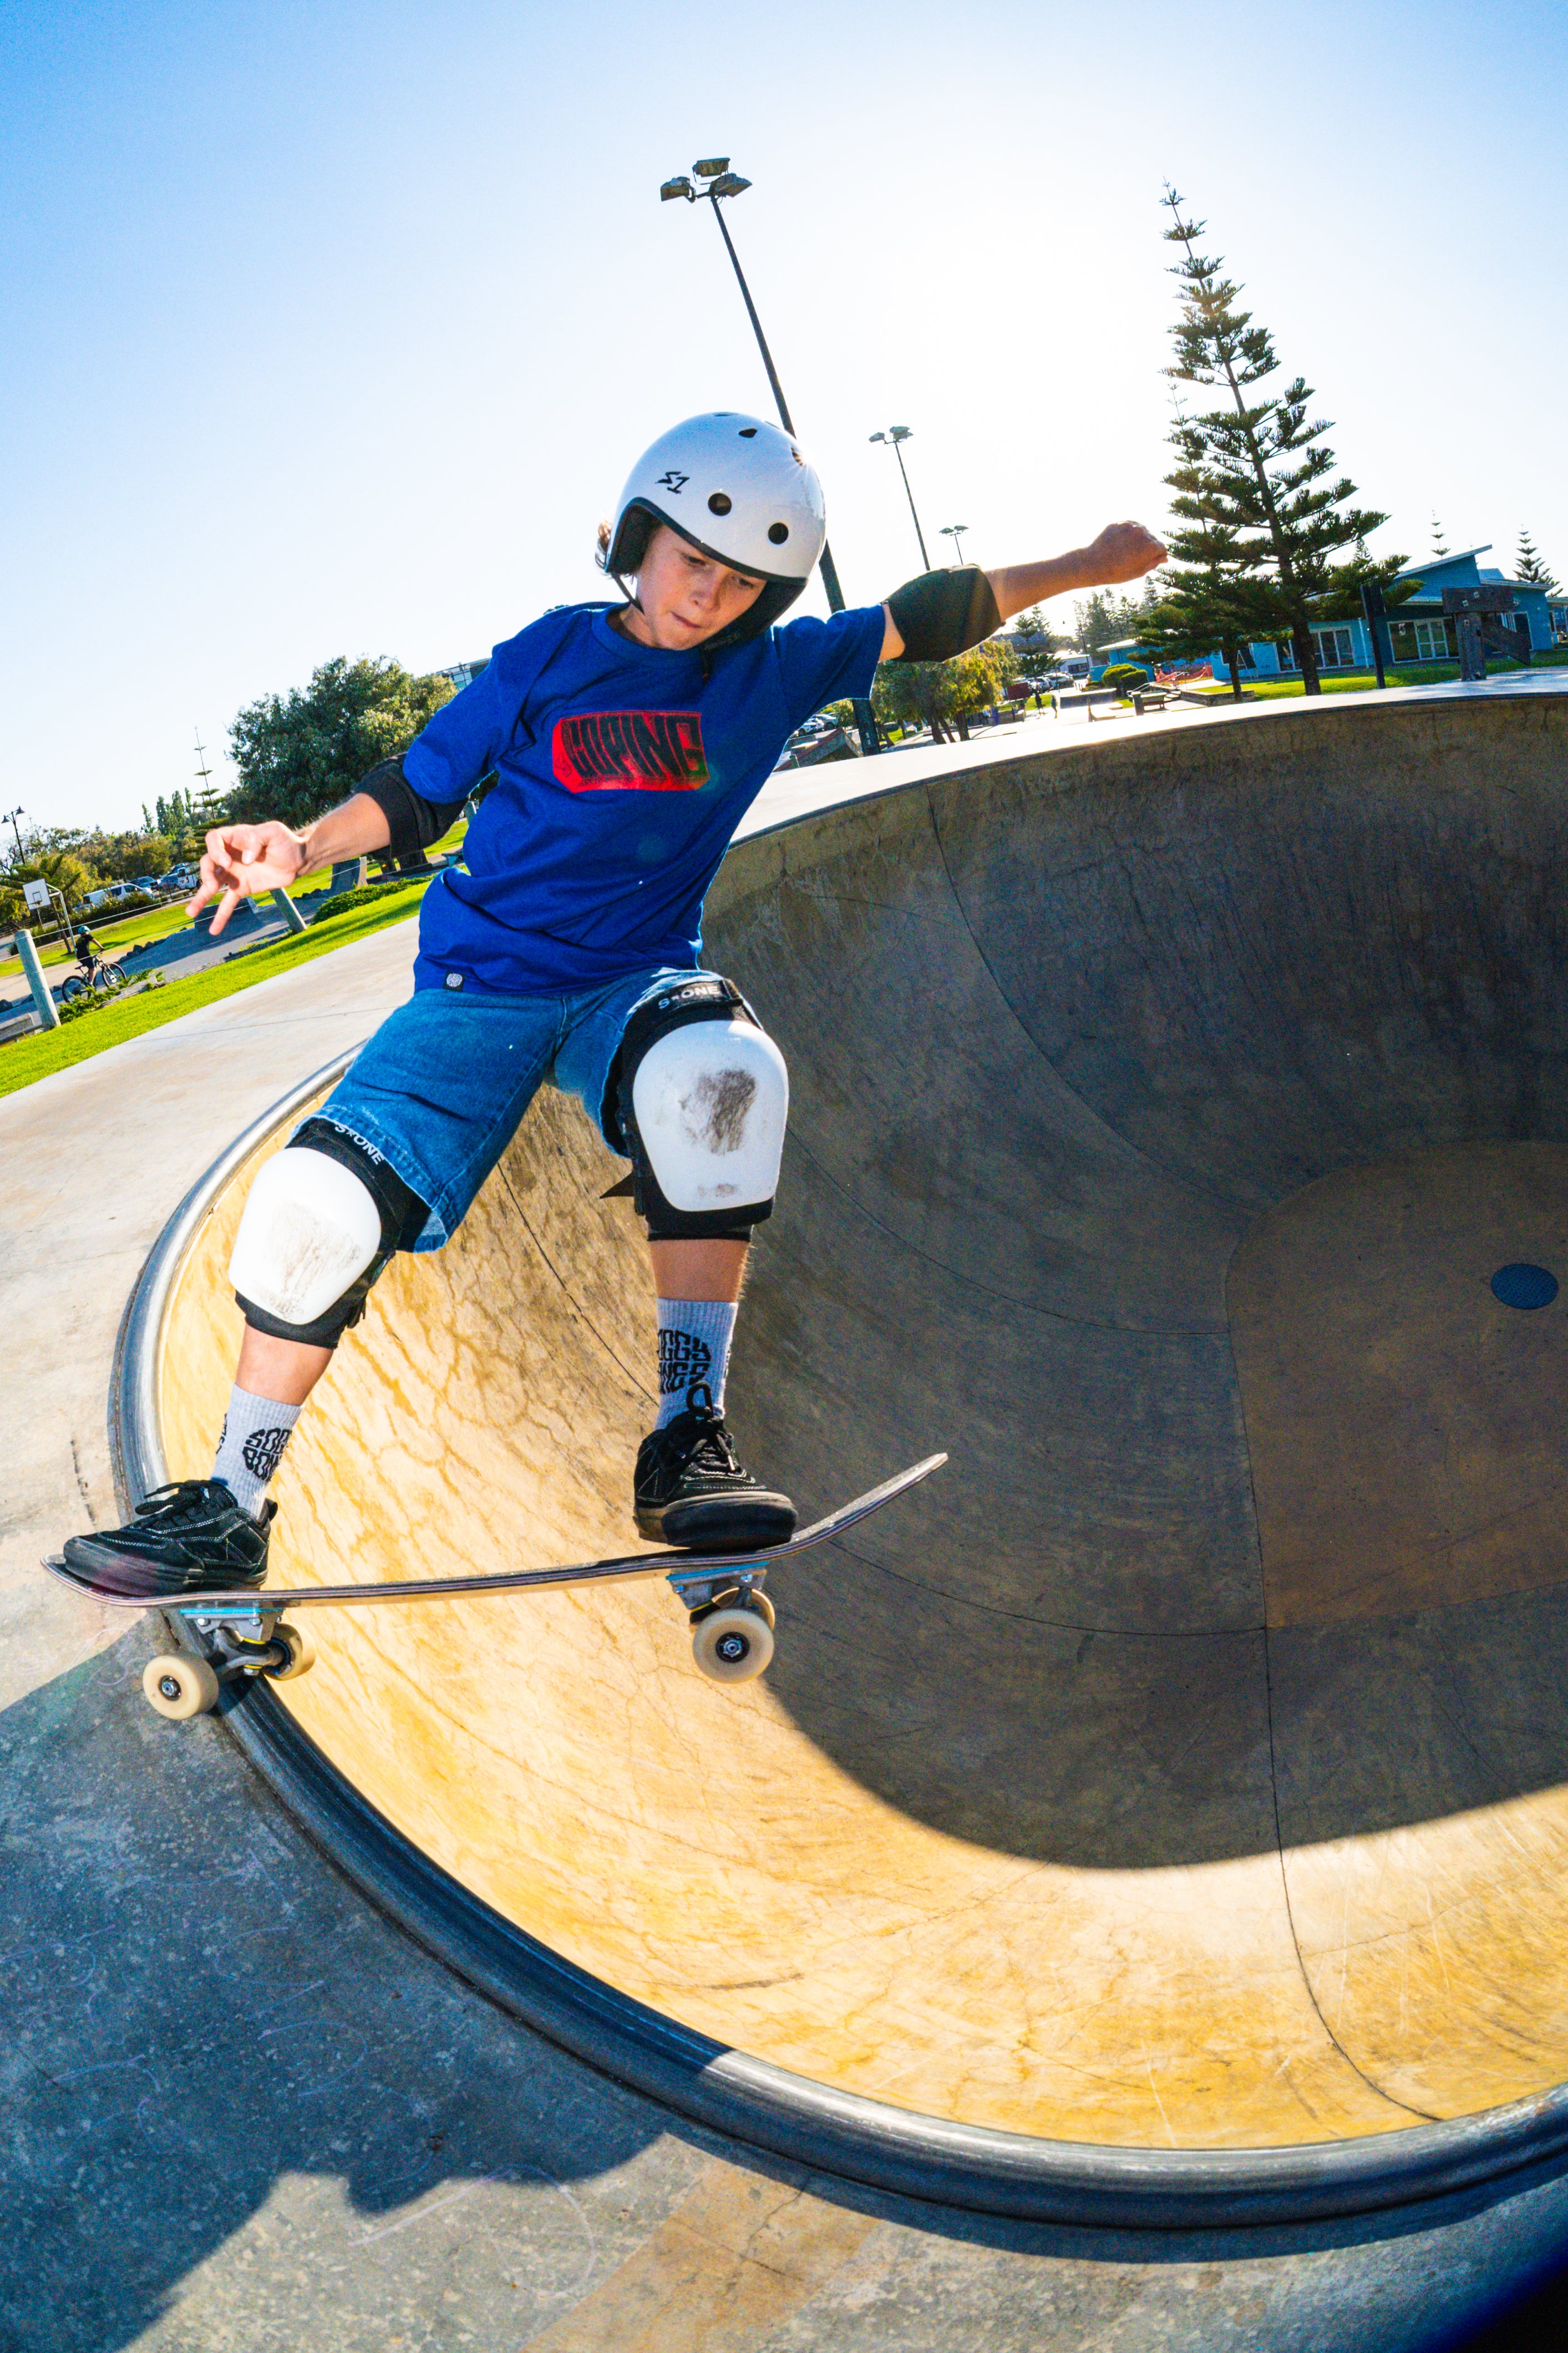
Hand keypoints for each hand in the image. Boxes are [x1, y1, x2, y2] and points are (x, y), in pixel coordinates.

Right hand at [189, 821, 306, 935]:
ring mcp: (234, 873)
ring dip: (201, 898)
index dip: (215, 851)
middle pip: (207, 862)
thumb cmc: (286, 842)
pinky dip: (221, 915)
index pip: (213, 839)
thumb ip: (257, 839)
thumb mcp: (273, 832)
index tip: (227, 862)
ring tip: (191, 912)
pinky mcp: (241, 888)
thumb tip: (245, 860)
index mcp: (234, 837)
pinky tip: (214, 929)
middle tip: (212, 886)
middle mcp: (229, 855)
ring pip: (211, 885)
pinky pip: (227, 902)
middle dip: (206, 874)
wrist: (298, 861)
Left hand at [1082, 521, 1166, 586]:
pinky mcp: (1120, 522)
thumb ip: (1154, 563)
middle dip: (1149, 547)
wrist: (1093, 563)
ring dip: (1139, 539)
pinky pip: (1130, 526)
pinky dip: (1129, 533)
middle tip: (1136, 558)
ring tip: (1128, 551)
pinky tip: (1122, 543)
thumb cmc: (1117, 572)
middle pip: (1153, 539)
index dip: (1158, 556)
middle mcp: (1143, 532)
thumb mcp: (1139, 572)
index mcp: (1151, 546)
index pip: (1162, 548)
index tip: (1149, 562)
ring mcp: (1131, 526)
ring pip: (1142, 531)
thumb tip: (1165, 558)